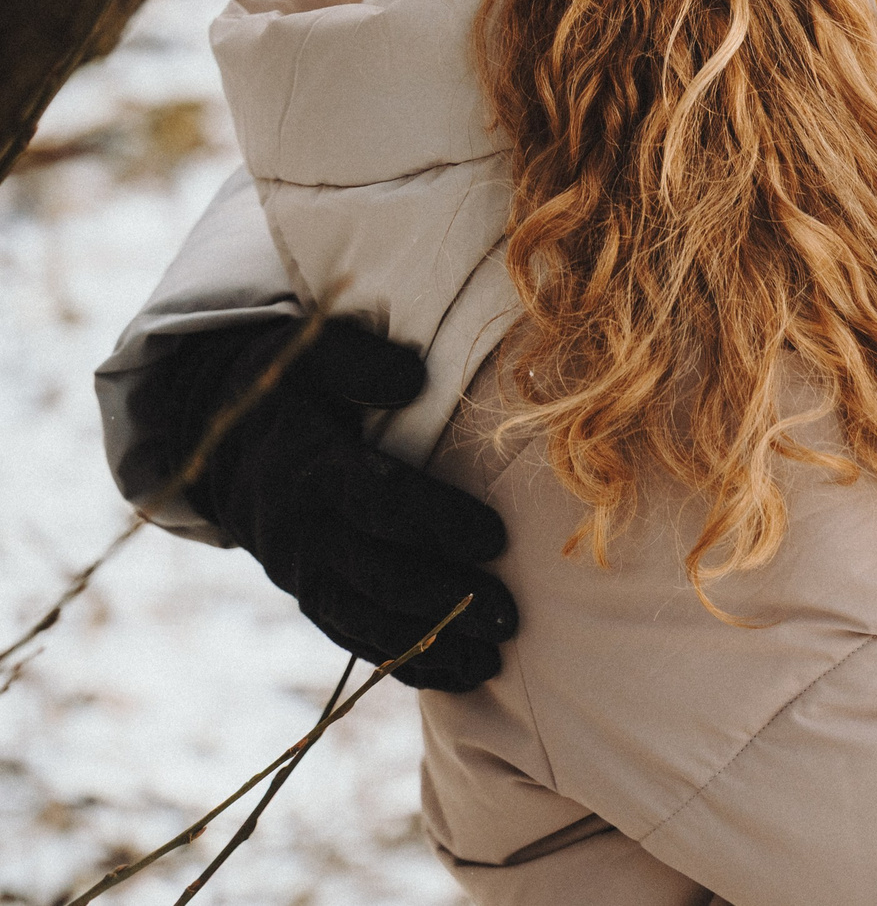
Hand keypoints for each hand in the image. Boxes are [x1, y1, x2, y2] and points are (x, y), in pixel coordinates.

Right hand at [129, 312, 518, 691]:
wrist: (213, 436)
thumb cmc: (287, 385)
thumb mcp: (311, 352)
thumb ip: (359, 362)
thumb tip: (412, 379)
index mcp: (310, 469)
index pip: (381, 505)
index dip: (440, 525)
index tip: (498, 538)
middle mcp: (302, 531)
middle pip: (381, 578)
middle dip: (450, 600)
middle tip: (512, 613)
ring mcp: (301, 573)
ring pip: (368, 622)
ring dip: (432, 645)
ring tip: (494, 659)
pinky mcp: (307, 596)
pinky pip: (353, 640)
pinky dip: (403, 663)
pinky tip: (455, 676)